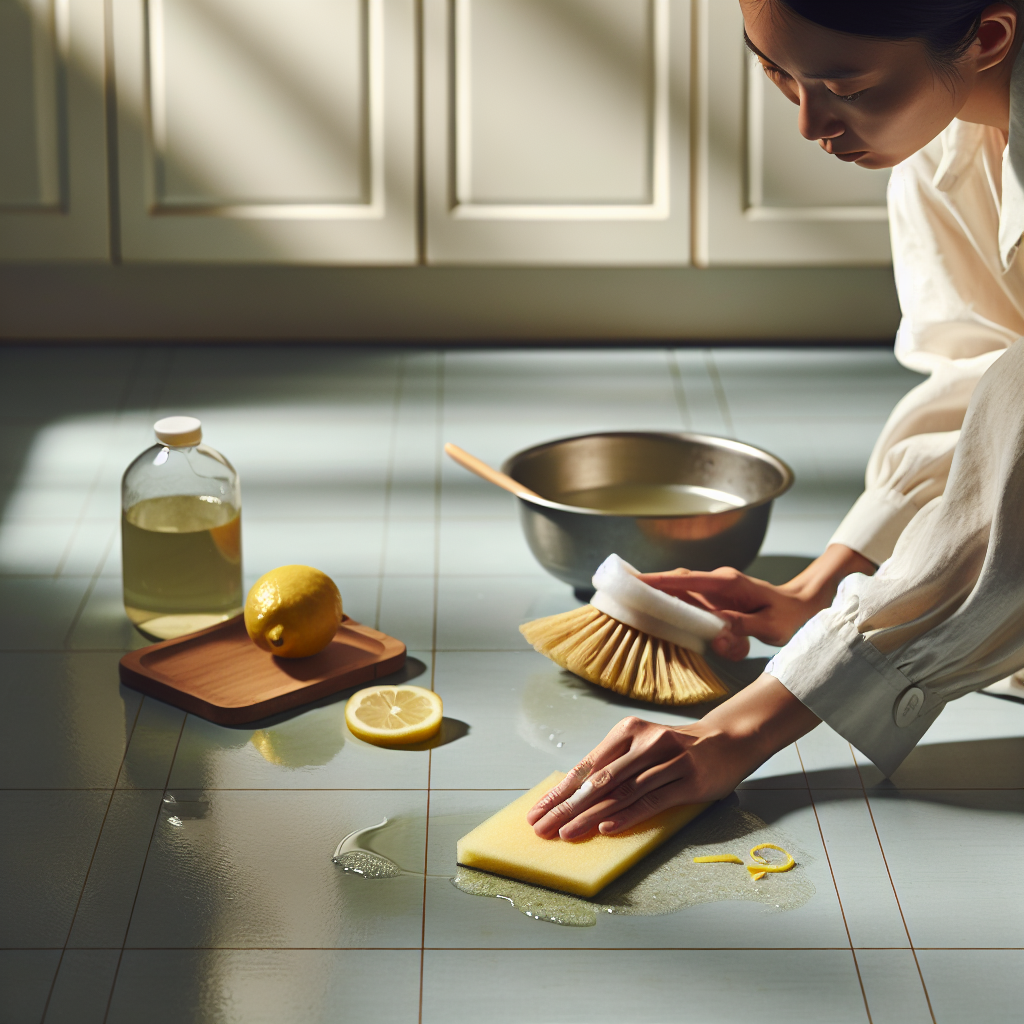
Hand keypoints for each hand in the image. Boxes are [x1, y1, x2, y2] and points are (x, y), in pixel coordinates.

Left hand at [527, 675, 819, 839]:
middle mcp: (644, 742)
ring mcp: (668, 760)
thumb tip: (574, 797)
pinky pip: (652, 799)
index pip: (586, 766)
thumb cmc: (676, 749)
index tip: (537, 812)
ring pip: (622, 791)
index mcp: (627, 731)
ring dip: (591, 815)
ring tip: (567, 833)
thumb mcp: (642, 748)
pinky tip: (608, 827)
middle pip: (598, 780)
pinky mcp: (688, 779)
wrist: (728, 740)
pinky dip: (628, 814)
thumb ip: (614, 766)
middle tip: (543, 827)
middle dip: (567, 806)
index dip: (560, 791)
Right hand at [639, 544, 875, 657]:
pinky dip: (678, 609)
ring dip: (664, 601)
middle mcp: (718, 582)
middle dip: (650, 585)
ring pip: (682, 593)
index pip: (685, 580)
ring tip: (635, 602)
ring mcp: (716, 590)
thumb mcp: (769, 626)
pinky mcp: (716, 600)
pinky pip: (691, 603)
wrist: (806, 605)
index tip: (631, 579)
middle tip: (621, 591)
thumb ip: (741, 626)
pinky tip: (667, 618)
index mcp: (728, 584)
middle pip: (676, 581)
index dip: (657, 580)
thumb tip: (715, 627)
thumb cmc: (790, 616)